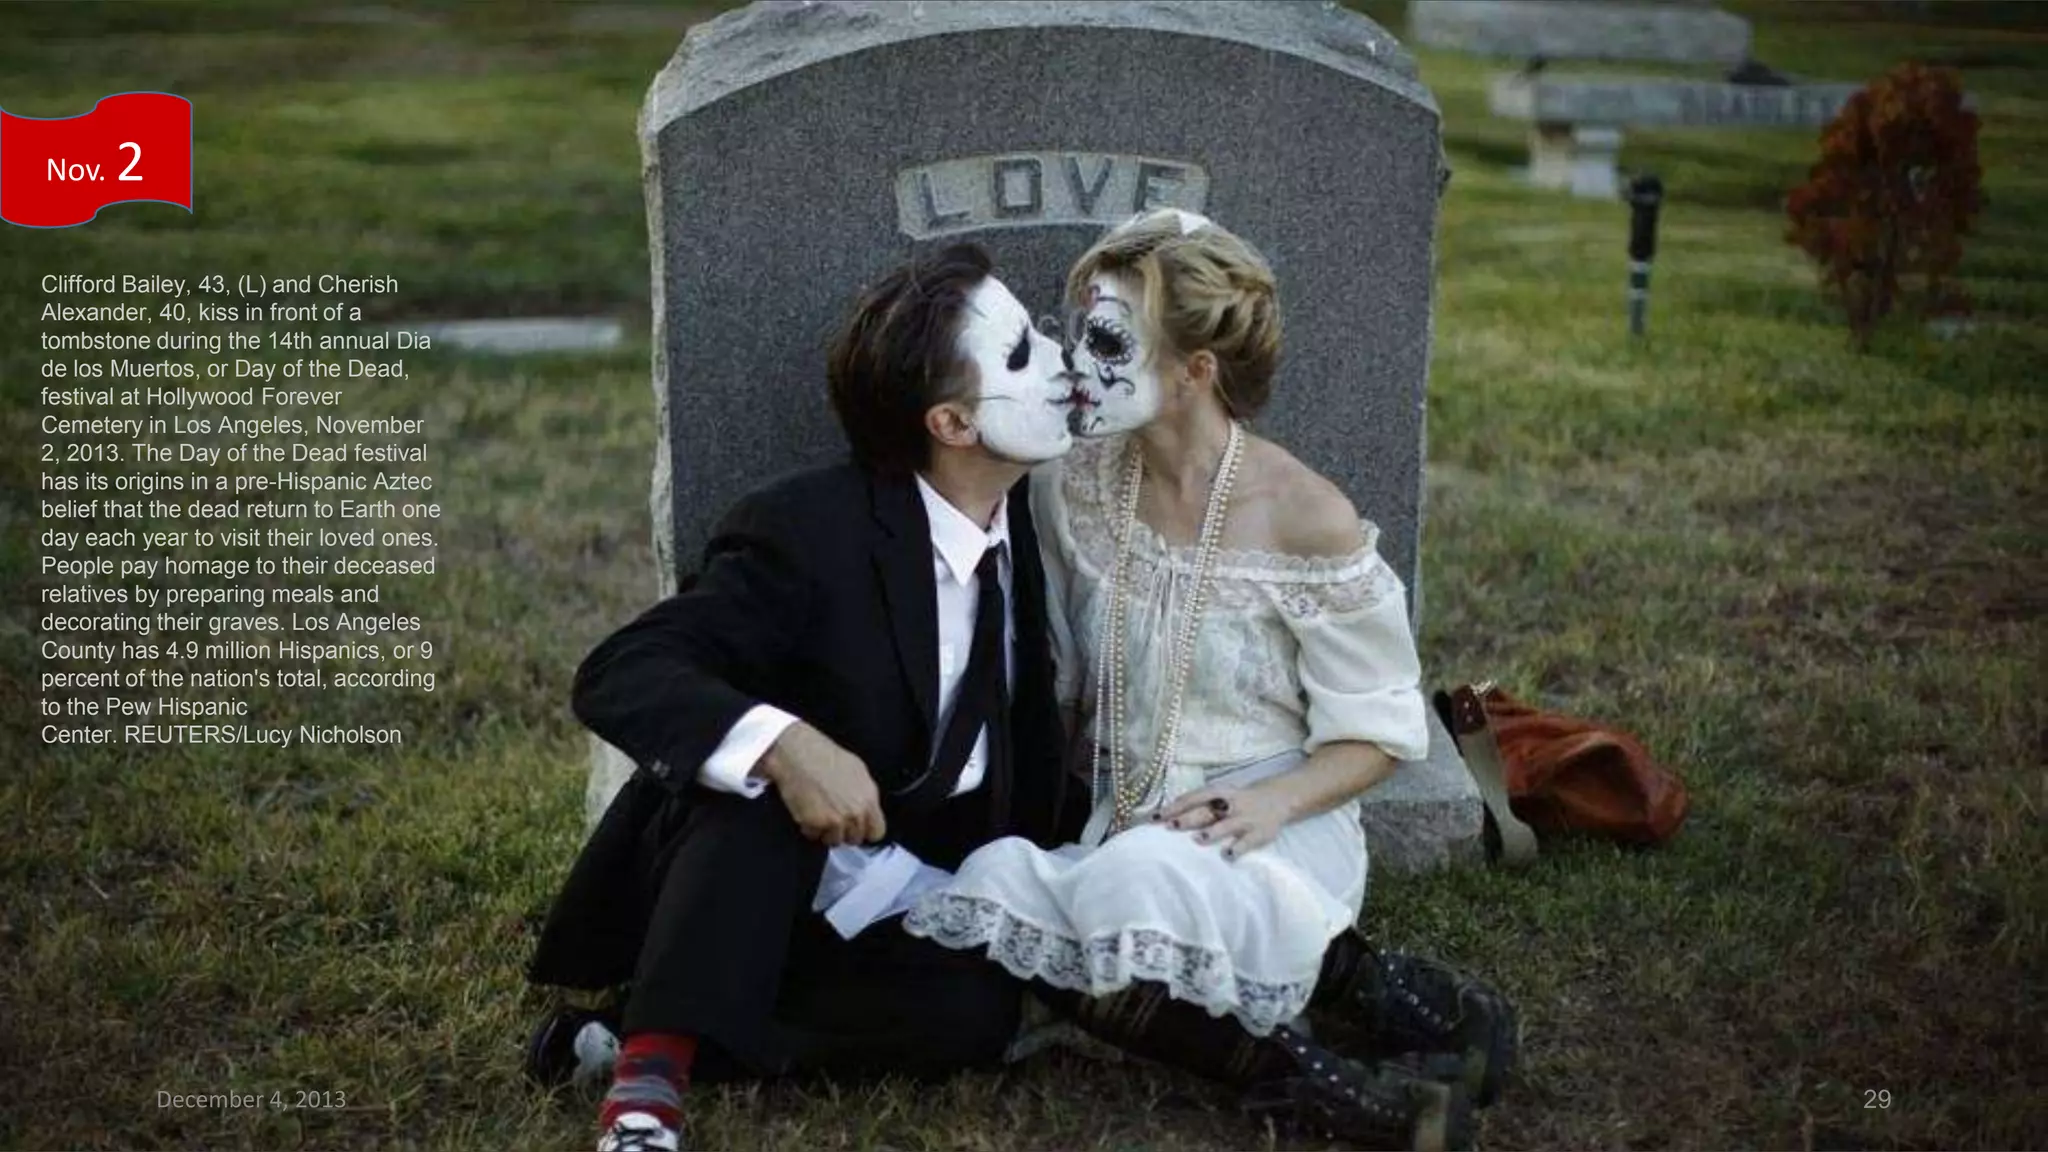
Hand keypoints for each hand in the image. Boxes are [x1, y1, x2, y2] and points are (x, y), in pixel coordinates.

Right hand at [758, 721, 885, 846]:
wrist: (798, 753)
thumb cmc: (824, 756)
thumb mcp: (857, 770)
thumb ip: (865, 795)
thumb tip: (867, 809)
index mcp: (869, 799)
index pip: (877, 832)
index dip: (866, 830)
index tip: (857, 827)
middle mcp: (855, 813)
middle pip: (854, 839)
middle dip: (844, 831)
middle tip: (833, 816)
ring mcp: (836, 820)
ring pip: (834, 840)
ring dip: (826, 831)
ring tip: (818, 812)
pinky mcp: (815, 824)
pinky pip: (814, 836)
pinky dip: (808, 828)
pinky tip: (806, 810)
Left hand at [1154, 784, 1291, 857]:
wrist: (1277, 799)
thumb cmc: (1236, 800)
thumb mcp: (1220, 797)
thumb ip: (1199, 806)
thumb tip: (1167, 816)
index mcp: (1219, 792)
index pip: (1194, 797)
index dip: (1175, 806)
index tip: (1156, 817)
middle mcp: (1231, 804)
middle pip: (1206, 811)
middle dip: (1189, 818)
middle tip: (1169, 825)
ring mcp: (1245, 819)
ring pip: (1227, 825)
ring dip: (1213, 831)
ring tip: (1199, 839)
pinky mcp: (1258, 834)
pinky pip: (1247, 842)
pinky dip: (1237, 848)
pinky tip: (1227, 856)